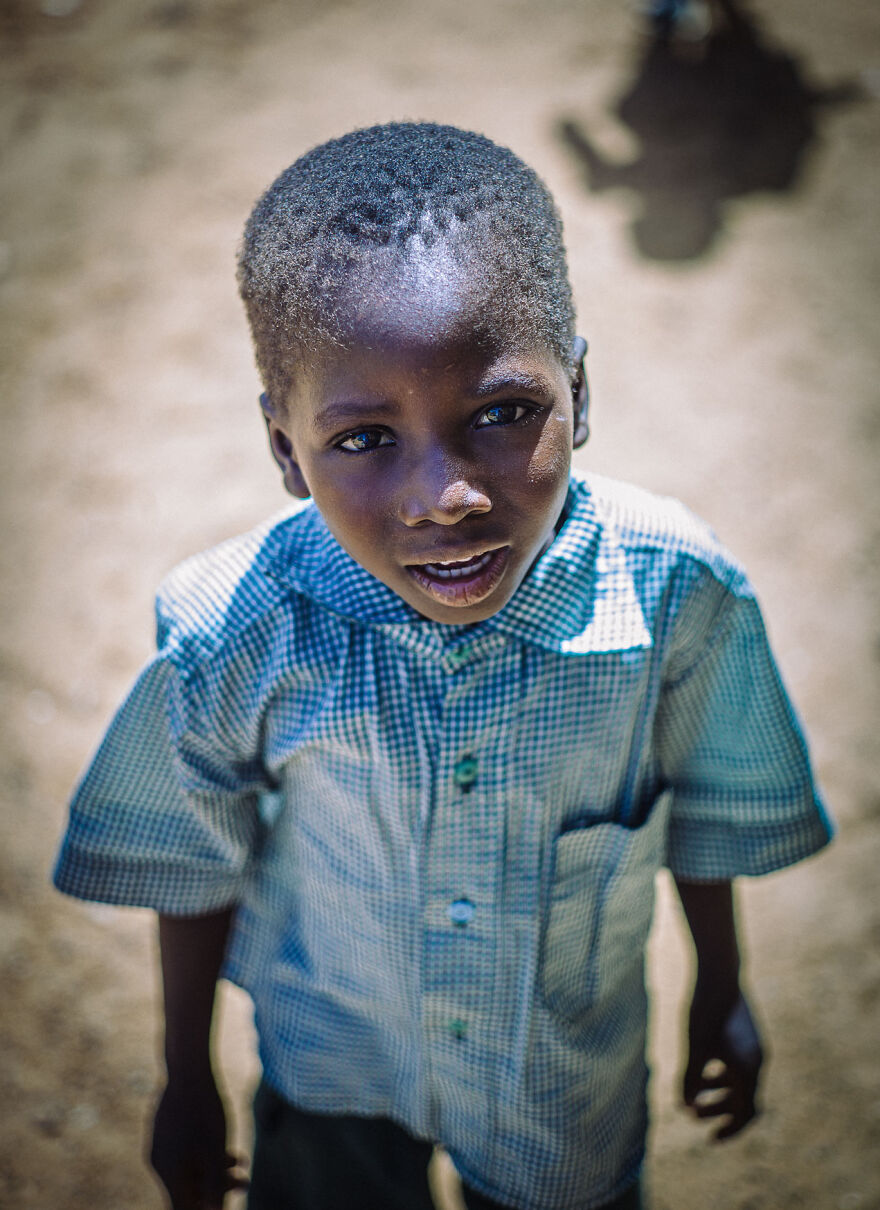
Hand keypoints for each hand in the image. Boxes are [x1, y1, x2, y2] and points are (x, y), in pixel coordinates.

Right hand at [150, 1075, 247, 1209]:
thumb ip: (214, 1186)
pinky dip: (204, 1154)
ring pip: (189, 1169)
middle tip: (244, 1182)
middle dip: (217, 1189)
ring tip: (241, 1161)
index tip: (223, 1205)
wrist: (188, 1066)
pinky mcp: (165, 1130)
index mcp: (169, 1174)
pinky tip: (226, 1144)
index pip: (183, 1209)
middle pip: (188, 1190)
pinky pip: (183, 1152)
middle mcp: (159, 1164)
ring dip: (215, 1170)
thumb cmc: (205, 1110)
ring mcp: (160, 1146)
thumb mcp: (216, 1151)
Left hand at [683, 983, 763, 1140]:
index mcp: (748, 1067)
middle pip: (743, 1099)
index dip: (731, 1129)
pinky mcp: (746, 1033)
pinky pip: (738, 1064)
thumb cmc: (704, 1009)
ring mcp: (753, 1045)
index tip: (712, 1139)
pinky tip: (701, 1067)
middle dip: (718, 1111)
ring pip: (740, 1081)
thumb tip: (685, 1108)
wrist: (719, 969)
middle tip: (692, 1115)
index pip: (747, 1111)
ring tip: (693, 1095)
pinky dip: (721, 1073)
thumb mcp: (693, 1046)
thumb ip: (690, 1079)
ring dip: (718, 1093)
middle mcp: (757, 1059)